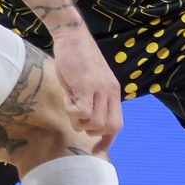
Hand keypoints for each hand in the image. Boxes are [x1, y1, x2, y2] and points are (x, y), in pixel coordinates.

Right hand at [50, 18, 123, 141]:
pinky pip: (82, 111)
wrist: (72, 35)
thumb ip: (92, 98)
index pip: (117, 124)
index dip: (107, 140)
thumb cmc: (77, 58)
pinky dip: (71, 110)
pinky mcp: (85, 85)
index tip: (95, 149)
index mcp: (113, 92)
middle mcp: (110, 92)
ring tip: (70, 101)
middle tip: (76, 114)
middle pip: (108, 127)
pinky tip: (67, 96)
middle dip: (90, 129)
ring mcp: (99, 88)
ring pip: (95, 122)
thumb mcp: (90, 80)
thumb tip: (86, 119)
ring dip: (78, 120)